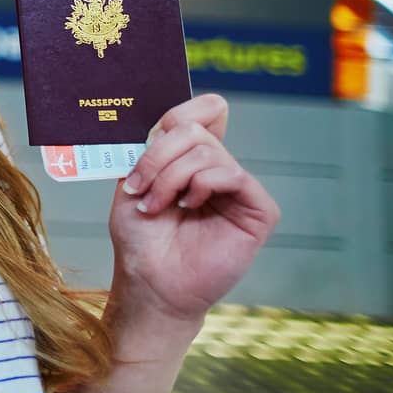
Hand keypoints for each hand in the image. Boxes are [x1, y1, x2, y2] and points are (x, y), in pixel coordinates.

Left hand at [109, 94, 279, 326]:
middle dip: (158, 155)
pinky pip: (234, 175)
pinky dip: (201, 185)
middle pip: (194, 130)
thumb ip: (153, 147)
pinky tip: (187, 206)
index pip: (200, 114)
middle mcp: (217, 171)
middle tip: (139, 186)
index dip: (183, 110)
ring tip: (156, 205)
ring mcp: (239, 190)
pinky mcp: (259, 211)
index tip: (156, 131)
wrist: (149, 282)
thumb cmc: (140, 239)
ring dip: (171, 175)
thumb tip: (182, 116)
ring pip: (209, 152)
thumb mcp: (132, 182)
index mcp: (190, 161)